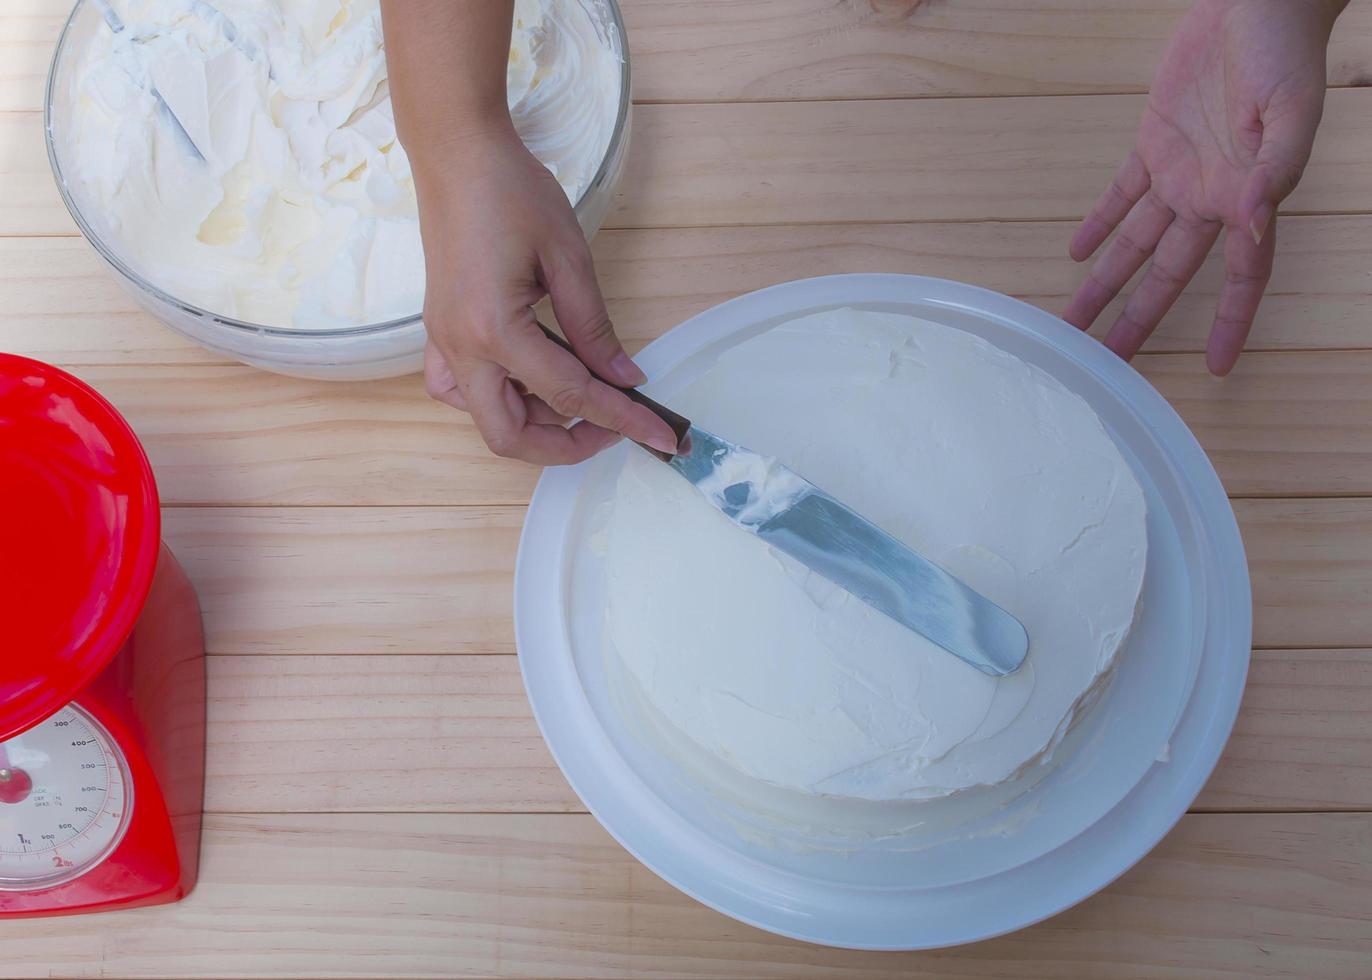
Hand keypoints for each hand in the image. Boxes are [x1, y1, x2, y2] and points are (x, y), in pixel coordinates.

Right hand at [413, 126, 677, 463]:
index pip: (570, 397)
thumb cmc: (511, 192)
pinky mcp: (440, 331)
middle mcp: (462, 347)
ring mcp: (444, 342)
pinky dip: (496, 399)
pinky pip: (459, 391)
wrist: (456, 152)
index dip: (623, 421)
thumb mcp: (568, 257)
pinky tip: (527, 378)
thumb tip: (625, 378)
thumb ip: (595, 327)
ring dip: (532, 424)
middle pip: (511, 436)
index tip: (662, 437)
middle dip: (566, 446)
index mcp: (496, 330)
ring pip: (484, 419)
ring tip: (577, 397)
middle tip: (614, 427)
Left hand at [1064, 0, 1343, 374]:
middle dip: (1139, 318)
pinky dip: (1099, 224)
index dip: (1231, 321)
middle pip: (1169, 274)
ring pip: (1135, 244)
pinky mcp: (1154, 144)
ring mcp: (1180, 173)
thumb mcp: (1292, 113)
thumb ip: (1275, 171)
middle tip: (1108, 361)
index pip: (1242, 276)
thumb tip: (1256, 227)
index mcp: (1248, 198)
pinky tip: (1078, 254)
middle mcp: (1211, 197)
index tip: (1219, 365)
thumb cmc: (1285, 55)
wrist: (1257, 4)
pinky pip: (1121, 195)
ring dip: (1105, 282)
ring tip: (1075, 321)